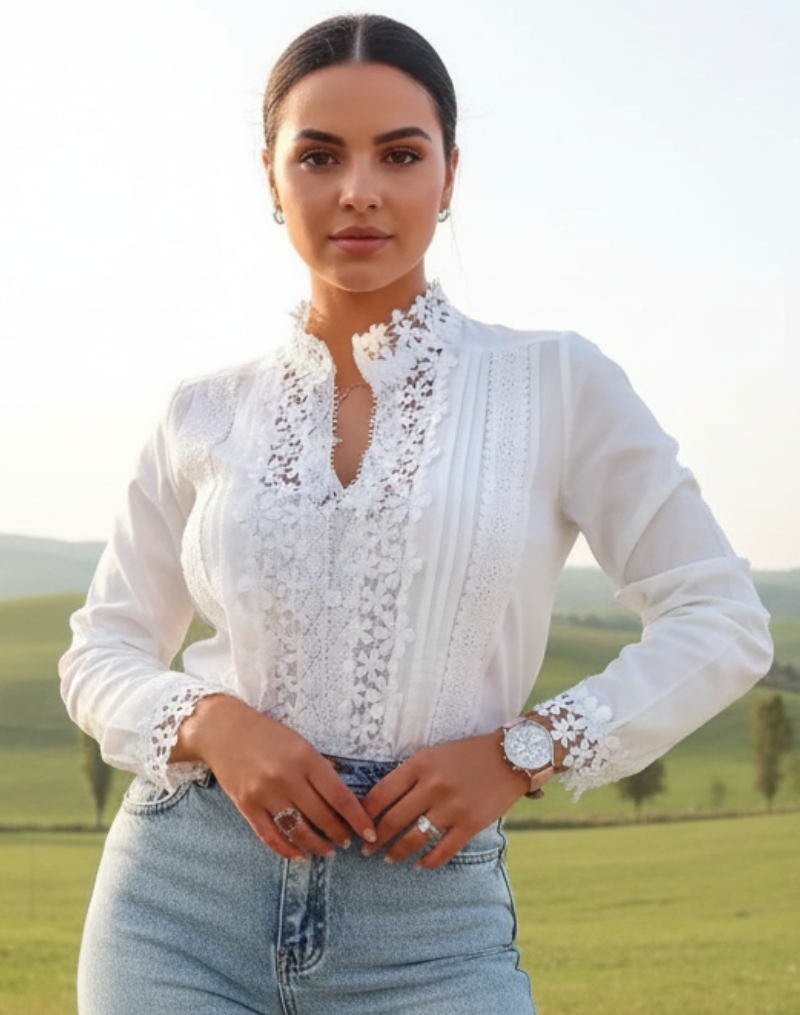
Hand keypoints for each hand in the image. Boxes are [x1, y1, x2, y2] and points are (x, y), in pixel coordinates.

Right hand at [170, 694, 376, 861]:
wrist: (222, 729)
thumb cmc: (266, 734)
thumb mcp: (300, 742)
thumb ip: (321, 767)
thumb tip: (343, 793)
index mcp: (305, 757)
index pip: (340, 796)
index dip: (358, 818)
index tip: (369, 833)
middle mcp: (286, 777)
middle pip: (322, 816)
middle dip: (340, 833)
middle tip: (348, 841)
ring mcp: (264, 793)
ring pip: (298, 831)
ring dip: (318, 845)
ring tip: (329, 850)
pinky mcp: (246, 806)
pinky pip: (271, 836)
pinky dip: (288, 850)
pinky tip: (301, 855)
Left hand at [360, 731, 553, 868]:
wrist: (511, 755)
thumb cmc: (468, 754)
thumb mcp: (434, 755)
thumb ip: (411, 775)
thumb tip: (384, 802)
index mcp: (419, 764)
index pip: (380, 794)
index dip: (363, 814)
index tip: (355, 825)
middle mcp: (432, 786)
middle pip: (392, 820)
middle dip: (374, 839)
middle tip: (365, 849)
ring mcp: (452, 806)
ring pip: (414, 838)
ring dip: (396, 852)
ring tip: (388, 859)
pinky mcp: (471, 823)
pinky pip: (443, 851)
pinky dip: (428, 862)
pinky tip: (420, 865)